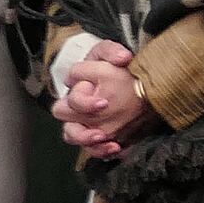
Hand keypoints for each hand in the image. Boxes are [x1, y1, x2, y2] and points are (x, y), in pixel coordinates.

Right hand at [54, 40, 150, 157]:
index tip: (104, 103)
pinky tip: (116, 148)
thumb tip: (122, 58)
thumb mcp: (113, 53)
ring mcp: (87, 124)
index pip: (70, 98)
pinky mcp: (99, 137)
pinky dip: (101, 151)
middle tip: (100, 126)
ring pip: (73, 137)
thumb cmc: (120, 70)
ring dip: (87, 140)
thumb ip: (112, 50)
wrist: (139, 86)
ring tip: (106, 140)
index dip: (83, 101)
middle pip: (63, 118)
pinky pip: (92, 150)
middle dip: (80, 125)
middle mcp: (78, 108)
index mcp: (78, 88)